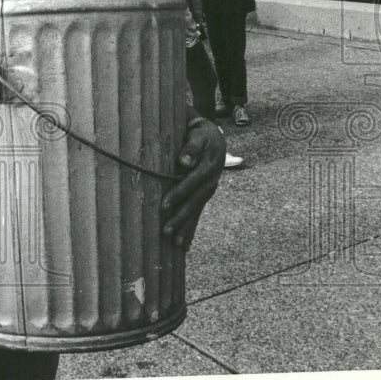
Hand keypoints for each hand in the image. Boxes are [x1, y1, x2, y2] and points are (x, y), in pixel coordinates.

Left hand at [161, 118, 224, 250]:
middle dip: (180, 217)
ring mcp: (208, 190)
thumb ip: (191, 147)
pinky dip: (192, 228)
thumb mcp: (198, 135)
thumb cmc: (201, 135)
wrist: (215, 139)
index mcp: (208, 167)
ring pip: (196, 211)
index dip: (178, 194)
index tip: (164, 205)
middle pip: (194, 202)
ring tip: (176, 243)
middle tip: (166, 231)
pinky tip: (185, 244)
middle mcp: (210, 182)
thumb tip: (183, 162)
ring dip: (186, 227)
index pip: (190, 182)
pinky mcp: (205, 195)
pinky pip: (198, 213)